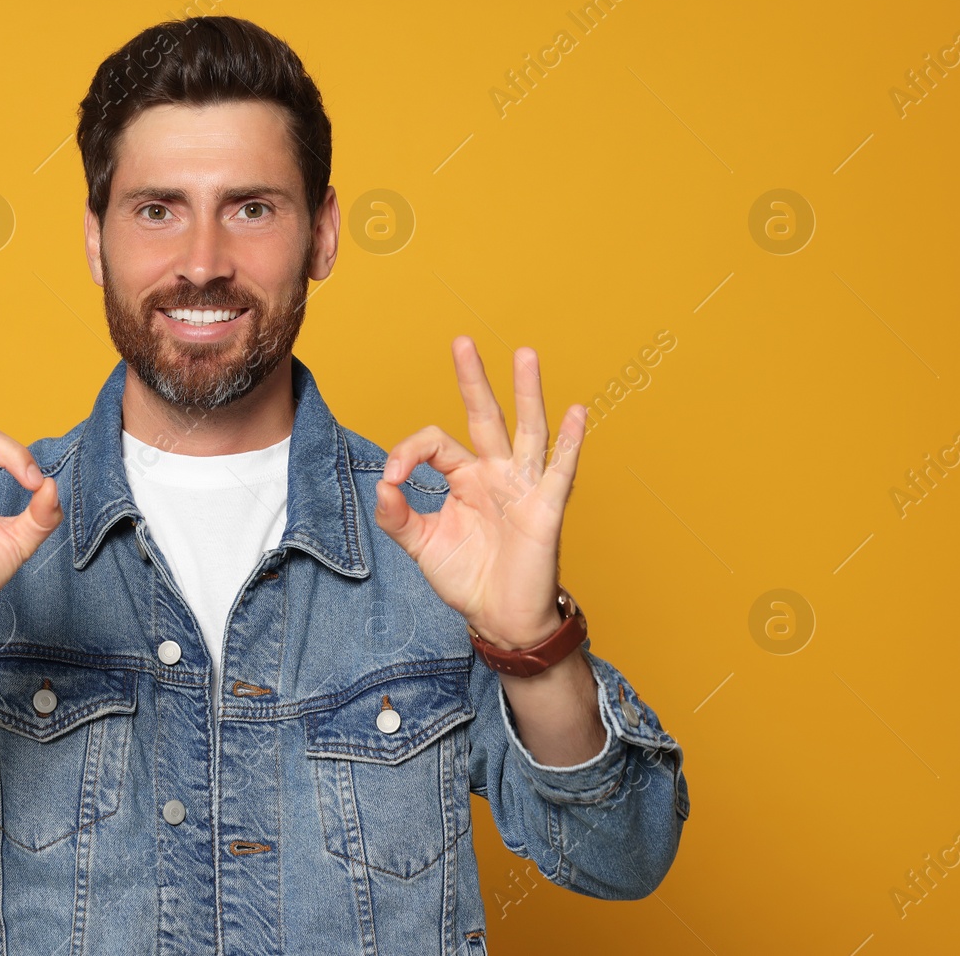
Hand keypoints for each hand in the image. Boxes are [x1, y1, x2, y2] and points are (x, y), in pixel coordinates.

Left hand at [374, 337, 584, 650]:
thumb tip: (381, 486)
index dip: (408, 453)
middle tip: (462, 342)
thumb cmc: (467, 577)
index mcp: (464, 478)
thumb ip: (398, 515)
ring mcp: (522, 487)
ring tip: (525, 354)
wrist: (500, 618)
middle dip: (473, 379)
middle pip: (483, 416)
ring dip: (527, 393)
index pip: (434, 443)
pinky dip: (570, 443)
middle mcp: (494, 473)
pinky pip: (560, 471)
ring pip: (526, 430)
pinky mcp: (545, 509)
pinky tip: (577, 413)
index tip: (392, 478)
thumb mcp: (422, 545)